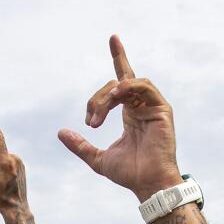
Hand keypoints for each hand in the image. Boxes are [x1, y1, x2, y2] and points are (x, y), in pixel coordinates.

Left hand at [56, 36, 182, 200]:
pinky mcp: (162, 109)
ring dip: (108, 96)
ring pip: (127, 84)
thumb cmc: (130, 174)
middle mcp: (142, 106)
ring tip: (98, 116)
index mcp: (131, 114)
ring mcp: (153, 106)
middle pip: (115, 85)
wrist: (148, 185)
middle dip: (97, 100)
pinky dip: (128, 87)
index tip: (113, 38)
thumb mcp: (97, 159)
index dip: (119, 57)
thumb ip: (81, 145)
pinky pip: (143, 86)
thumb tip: (61, 132)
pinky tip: (116, 96)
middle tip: (90, 123)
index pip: (122, 80)